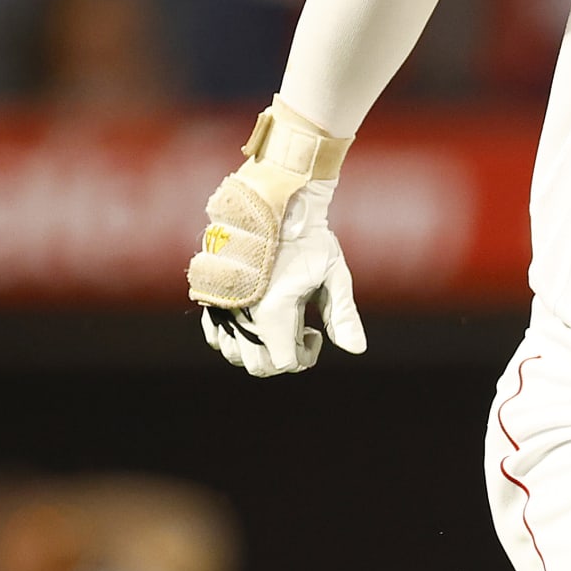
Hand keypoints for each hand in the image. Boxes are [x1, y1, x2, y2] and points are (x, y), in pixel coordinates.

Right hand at [188, 100, 365, 376]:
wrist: (277, 204)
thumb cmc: (310, 239)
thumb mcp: (334, 275)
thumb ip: (342, 314)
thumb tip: (356, 349)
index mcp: (273, 313)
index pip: (283, 363)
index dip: (304, 356)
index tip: (315, 333)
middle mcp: (242, 315)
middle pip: (256, 365)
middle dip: (282, 357)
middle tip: (301, 331)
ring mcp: (224, 306)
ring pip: (232, 353)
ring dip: (257, 350)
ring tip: (280, 324)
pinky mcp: (214, 296)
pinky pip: (214, 334)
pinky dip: (232, 338)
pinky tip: (255, 320)